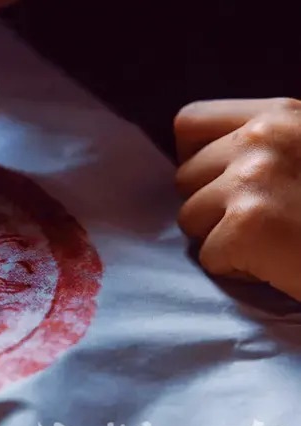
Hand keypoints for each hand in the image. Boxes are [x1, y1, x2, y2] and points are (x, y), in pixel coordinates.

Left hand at [175, 98, 300, 299]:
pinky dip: (237, 271)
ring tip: (275, 241)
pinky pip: (208, 256)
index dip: (196, 159)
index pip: (189, 123)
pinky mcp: (247, 224)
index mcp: (280, 114)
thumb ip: (265, 146)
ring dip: (223, 239)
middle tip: (265, 222)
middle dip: (212, 206)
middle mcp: (262, 138)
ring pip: (190, 218)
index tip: (221, 183)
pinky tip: (280, 264)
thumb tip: (197, 163)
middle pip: (185, 177)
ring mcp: (252, 179)